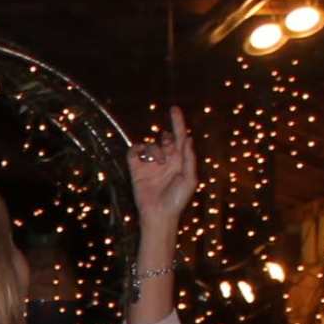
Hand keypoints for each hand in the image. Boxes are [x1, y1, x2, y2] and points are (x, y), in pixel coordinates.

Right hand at [129, 104, 197, 233]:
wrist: (159, 214)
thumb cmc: (177, 200)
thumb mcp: (189, 179)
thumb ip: (189, 158)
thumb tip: (188, 139)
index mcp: (180, 160)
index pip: (179, 137)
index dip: (177, 122)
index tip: (174, 108)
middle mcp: (165, 160)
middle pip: (164, 138)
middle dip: (167, 140)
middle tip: (169, 153)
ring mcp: (150, 164)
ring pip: (150, 144)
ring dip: (155, 151)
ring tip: (158, 163)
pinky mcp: (136, 169)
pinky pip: (134, 152)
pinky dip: (138, 151)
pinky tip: (144, 159)